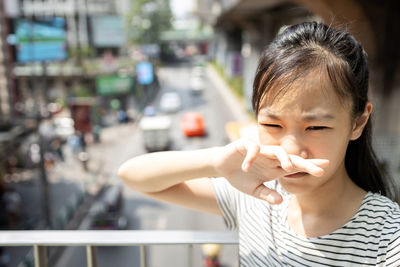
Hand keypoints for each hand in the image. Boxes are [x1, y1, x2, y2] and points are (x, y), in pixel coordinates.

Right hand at [214, 139, 328, 203]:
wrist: (221, 166)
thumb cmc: (240, 177)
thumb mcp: (253, 190)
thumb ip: (267, 195)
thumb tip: (281, 201)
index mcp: (275, 168)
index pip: (296, 166)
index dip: (309, 166)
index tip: (325, 167)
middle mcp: (270, 158)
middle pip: (291, 158)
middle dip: (305, 164)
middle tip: (318, 170)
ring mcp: (259, 151)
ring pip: (276, 150)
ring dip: (284, 158)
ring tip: (288, 168)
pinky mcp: (245, 145)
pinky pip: (253, 149)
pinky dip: (251, 158)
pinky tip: (246, 167)